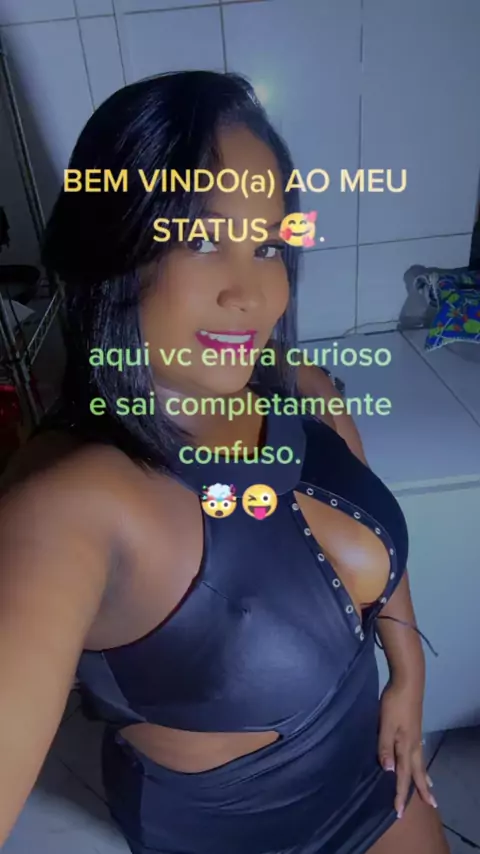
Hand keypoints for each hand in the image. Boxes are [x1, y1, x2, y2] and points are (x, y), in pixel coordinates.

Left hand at [378, 680, 436, 817]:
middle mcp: (414, 745)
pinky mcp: (415, 728)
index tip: (399, 812)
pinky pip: (419, 753)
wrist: (408, 683)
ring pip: (420, 762)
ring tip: (428, 788)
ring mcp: (416, 736)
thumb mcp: (385, 724)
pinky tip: (419, 760)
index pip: (403, 776)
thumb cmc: (394, 703)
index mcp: (405, 746)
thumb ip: (385, 747)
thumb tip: (389, 771)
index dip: (400, 794)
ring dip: (423, 777)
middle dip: (421, 790)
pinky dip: (421, 763)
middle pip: (417, 772)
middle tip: (430, 805)